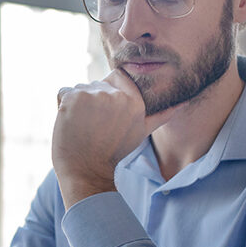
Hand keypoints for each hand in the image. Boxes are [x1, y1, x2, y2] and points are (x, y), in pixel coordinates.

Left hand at [53, 69, 174, 207]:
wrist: (87, 171)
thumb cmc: (113, 151)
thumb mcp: (141, 132)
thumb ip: (162, 115)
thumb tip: (183, 103)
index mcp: (134, 101)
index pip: (118, 76)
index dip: (109, 91)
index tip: (105, 112)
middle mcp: (115, 96)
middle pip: (97, 84)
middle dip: (92, 100)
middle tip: (94, 125)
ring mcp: (93, 95)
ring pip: (80, 89)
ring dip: (77, 104)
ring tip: (83, 125)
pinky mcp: (73, 98)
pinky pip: (63, 93)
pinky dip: (62, 106)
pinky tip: (70, 123)